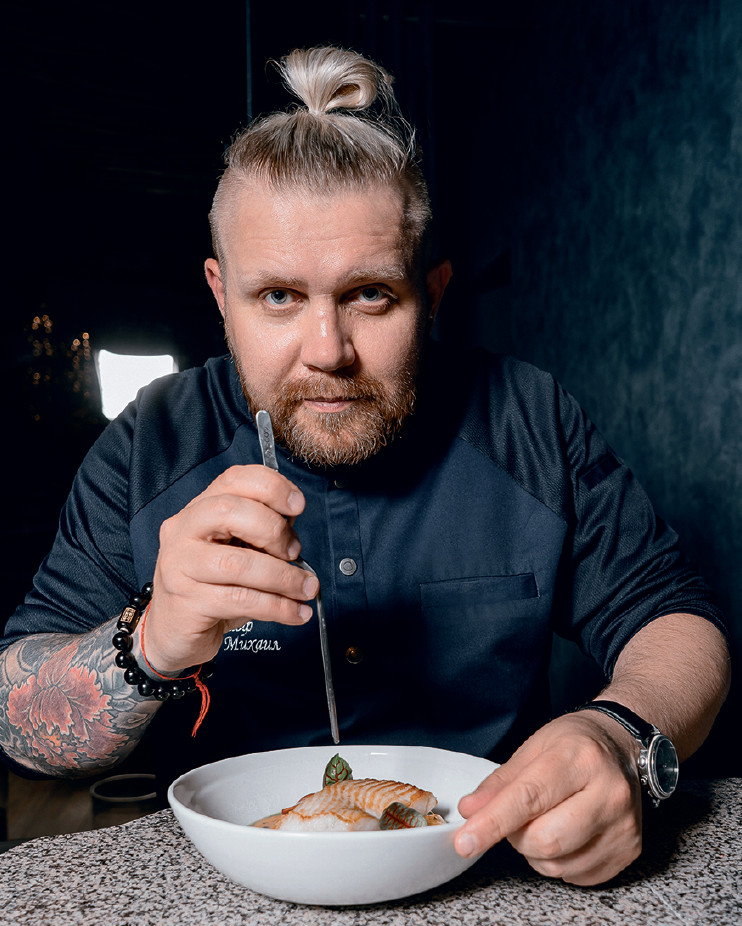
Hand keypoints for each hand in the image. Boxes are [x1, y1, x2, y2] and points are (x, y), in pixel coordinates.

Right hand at [143, 465, 318, 672]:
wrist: (172, 630)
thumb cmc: (210, 586)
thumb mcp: (236, 551)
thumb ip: (261, 535)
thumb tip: (294, 533)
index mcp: (198, 511)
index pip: (233, 480)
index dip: (271, 487)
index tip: (298, 505)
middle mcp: (182, 532)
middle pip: (229, 511)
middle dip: (273, 530)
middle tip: (295, 553)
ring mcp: (179, 567)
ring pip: (237, 563)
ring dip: (283, 577)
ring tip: (306, 588)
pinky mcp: (186, 604)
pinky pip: (240, 601)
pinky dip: (277, 607)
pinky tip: (296, 612)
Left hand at [454, 712, 642, 884]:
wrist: (621, 745)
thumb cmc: (574, 744)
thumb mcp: (532, 748)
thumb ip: (499, 783)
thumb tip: (471, 811)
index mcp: (580, 758)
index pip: (528, 798)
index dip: (493, 823)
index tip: (466, 841)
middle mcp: (609, 792)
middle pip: (545, 839)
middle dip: (517, 836)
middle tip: (518, 816)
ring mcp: (623, 824)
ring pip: (557, 863)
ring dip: (536, 851)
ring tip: (545, 819)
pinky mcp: (629, 849)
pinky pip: (577, 875)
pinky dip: (559, 861)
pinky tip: (566, 832)